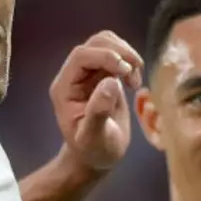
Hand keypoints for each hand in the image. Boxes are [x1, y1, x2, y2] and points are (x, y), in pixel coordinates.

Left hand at [48, 31, 142, 172]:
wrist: (98, 157)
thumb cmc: (93, 151)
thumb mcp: (94, 138)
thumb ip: (98, 111)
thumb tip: (111, 82)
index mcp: (65, 88)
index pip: (81, 56)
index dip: (105, 56)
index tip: (125, 71)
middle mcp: (75, 76)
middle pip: (95, 43)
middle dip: (119, 52)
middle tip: (135, 73)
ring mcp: (90, 74)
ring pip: (107, 43)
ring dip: (127, 55)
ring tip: (135, 80)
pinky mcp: (104, 75)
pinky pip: (117, 55)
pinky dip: (130, 62)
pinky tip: (134, 82)